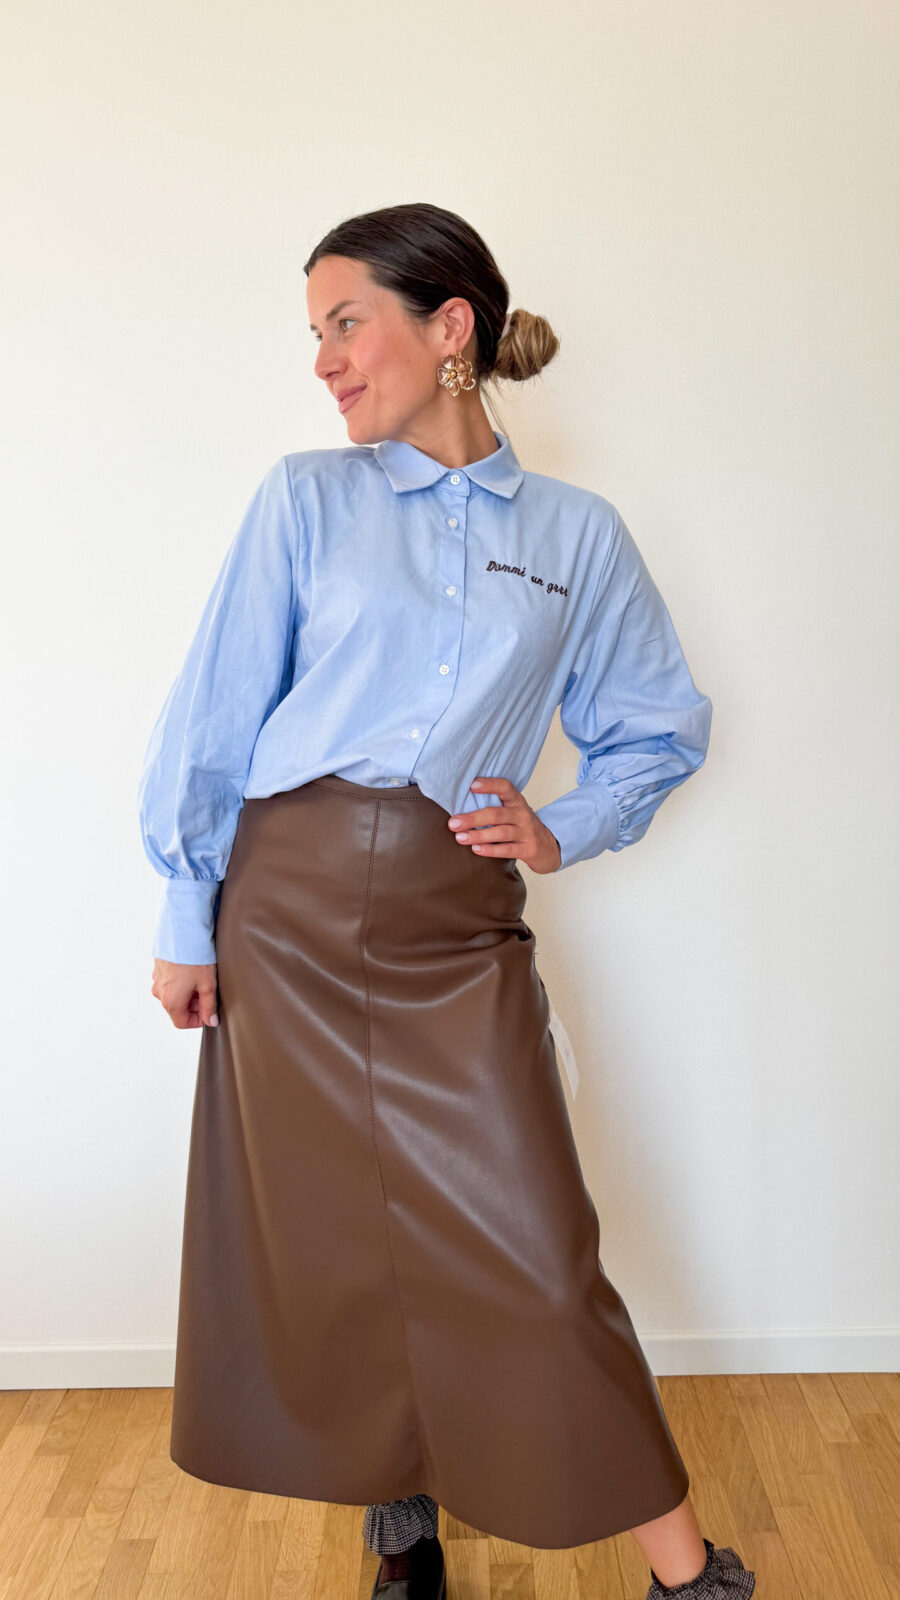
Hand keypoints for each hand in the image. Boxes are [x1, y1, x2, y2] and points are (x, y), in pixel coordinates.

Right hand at [151, 960, 219, 1028]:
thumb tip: (211, 1021)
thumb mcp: (208, 985)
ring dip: (187, 993)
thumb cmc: (195, 957)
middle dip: (193, 1005)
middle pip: (177, 1009)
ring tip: (201, 979)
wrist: (183, 931)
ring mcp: (157, 979)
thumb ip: (209, 1007)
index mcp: (171, 1001)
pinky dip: (180, 982)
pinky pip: (168, 982)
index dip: (197, 1020)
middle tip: (207, 992)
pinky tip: (191, 970)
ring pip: (173, 995)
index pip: (182, 1023)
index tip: (208, 1012)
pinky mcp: (158, 968)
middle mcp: (160, 993)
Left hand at [447, 776, 561, 874]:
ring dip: (479, 835)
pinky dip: (490, 850)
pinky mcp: (529, 849)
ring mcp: (527, 832)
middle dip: (473, 818)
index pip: (505, 787)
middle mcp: (523, 815)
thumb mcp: (513, 812)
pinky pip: (507, 849)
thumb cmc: (522, 827)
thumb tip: (460, 806)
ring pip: (501, 832)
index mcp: (517, 801)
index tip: (472, 785)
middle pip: (497, 814)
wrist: (548, 847)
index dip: (490, 785)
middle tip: (454, 823)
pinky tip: (476, 849)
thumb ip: (495, 806)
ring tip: (460, 838)